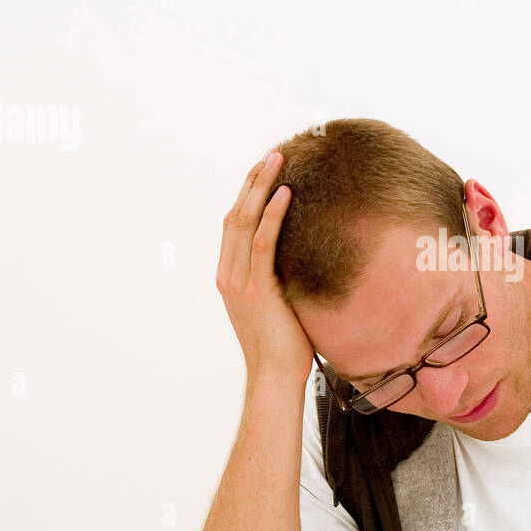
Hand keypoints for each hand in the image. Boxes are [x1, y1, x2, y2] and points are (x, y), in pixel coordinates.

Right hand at [216, 151, 315, 385]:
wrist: (275, 377)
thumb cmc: (284, 345)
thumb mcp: (278, 303)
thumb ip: (279, 277)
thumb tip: (302, 256)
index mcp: (229, 277)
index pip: (233, 224)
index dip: (247, 194)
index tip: (264, 170)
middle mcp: (228, 275)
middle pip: (235, 215)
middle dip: (253, 181)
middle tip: (272, 154)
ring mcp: (239, 282)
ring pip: (245, 221)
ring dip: (261, 187)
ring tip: (278, 160)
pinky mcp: (257, 290)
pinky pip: (263, 243)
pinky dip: (273, 215)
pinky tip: (286, 193)